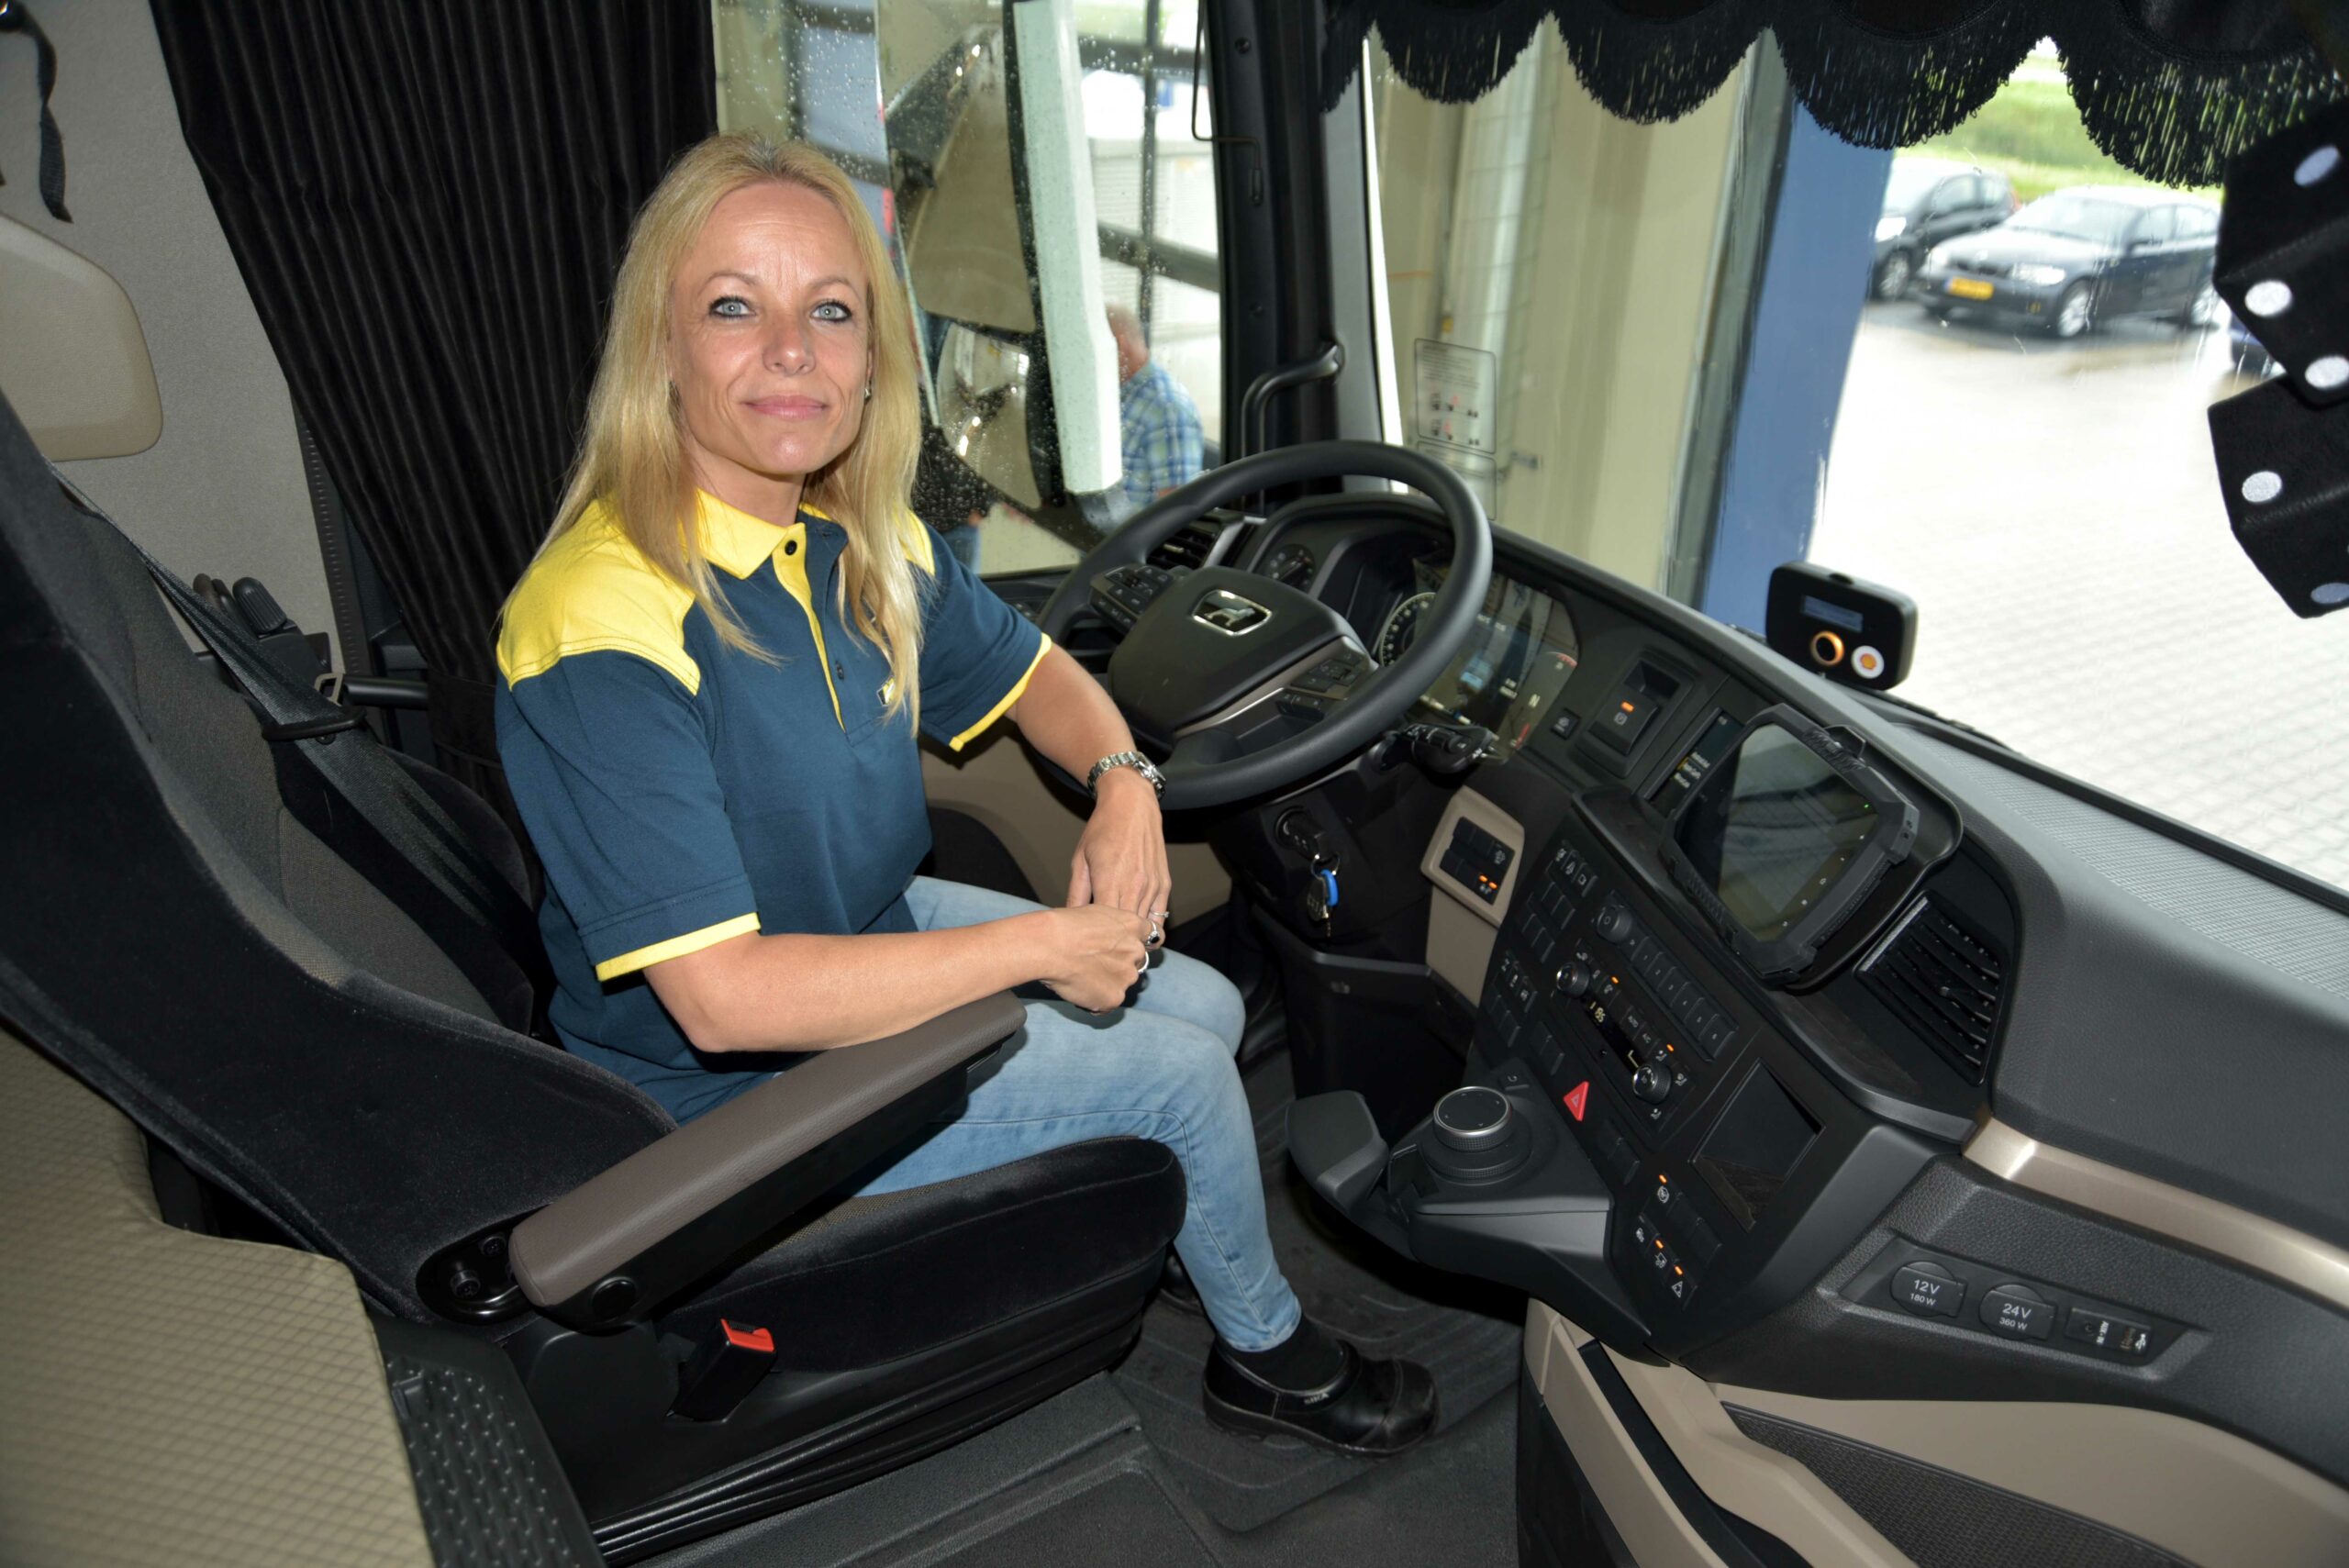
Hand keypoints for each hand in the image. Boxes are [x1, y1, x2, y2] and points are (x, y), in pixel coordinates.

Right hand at [1035, 905, 1153, 1011]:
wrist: (1049, 945)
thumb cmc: (1063, 926)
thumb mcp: (1094, 914)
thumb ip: (1109, 928)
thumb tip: (1105, 938)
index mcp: (1132, 925)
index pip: (1153, 936)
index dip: (1140, 944)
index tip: (1129, 949)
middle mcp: (1136, 950)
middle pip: (1135, 963)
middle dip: (1119, 966)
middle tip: (1092, 965)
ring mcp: (1127, 976)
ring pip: (1120, 984)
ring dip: (1105, 985)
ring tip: (1078, 977)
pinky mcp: (1115, 997)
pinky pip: (1106, 1004)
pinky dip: (1093, 1002)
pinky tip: (1076, 990)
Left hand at [1067, 769, 1170, 939]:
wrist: (1132, 804)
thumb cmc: (1102, 830)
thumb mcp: (1080, 860)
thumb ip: (1076, 894)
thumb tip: (1070, 920)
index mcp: (1109, 880)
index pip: (1104, 925)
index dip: (1096, 939)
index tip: (1088, 944)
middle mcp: (1134, 885)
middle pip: (1126, 931)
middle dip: (1114, 943)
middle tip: (1102, 951)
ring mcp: (1152, 886)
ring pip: (1145, 928)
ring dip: (1132, 937)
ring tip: (1118, 944)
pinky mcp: (1164, 884)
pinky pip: (1159, 917)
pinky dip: (1149, 929)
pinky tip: (1136, 931)